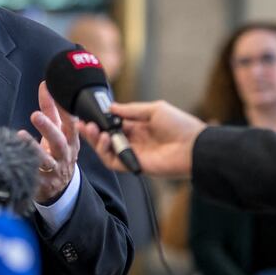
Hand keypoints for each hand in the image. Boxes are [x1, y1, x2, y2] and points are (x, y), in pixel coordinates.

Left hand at [18, 81, 78, 203]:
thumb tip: (45, 85)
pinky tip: (13, 158)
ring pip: (46, 160)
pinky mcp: (44, 184)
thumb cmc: (58, 153)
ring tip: (20, 136)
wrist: (60, 187)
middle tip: (35, 115)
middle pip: (59, 141)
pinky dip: (24, 167)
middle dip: (48, 128)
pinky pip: (33, 175)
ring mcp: (55, 170)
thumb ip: (51, 109)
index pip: (71, 124)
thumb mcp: (58, 132)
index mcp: (71, 140)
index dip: (66, 111)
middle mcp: (65, 155)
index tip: (58, 96)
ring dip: (33, 148)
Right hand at [78, 100, 205, 177]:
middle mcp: (134, 141)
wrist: (194, 146)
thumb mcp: (154, 110)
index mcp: (139, 127)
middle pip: (107, 138)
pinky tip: (103, 140)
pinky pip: (114, 162)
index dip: (100, 120)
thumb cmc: (180, 125)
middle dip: (93, 131)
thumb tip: (110, 108)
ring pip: (107, 150)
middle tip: (81, 123)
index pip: (113, 124)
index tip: (88, 114)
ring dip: (96, 141)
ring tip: (91, 130)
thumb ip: (131, 110)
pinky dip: (105, 152)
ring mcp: (133, 154)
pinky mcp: (134, 166)